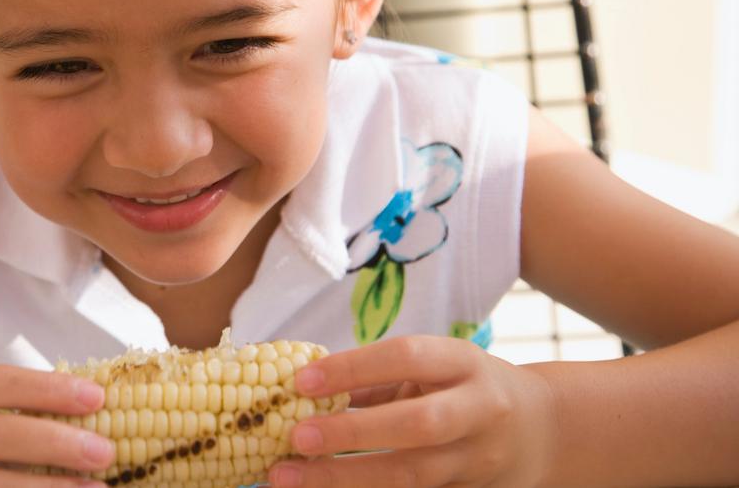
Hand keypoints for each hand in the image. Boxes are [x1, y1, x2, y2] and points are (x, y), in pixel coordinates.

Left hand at [268, 336, 557, 487]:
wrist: (544, 431)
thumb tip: (303, 388)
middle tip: (296, 437)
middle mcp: (480, 411)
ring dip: (346, 478)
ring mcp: (479, 460)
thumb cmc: (466, 390)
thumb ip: (377, 379)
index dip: (353, 368)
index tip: (302, 381)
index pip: (406, 357)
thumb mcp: (434, 368)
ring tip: (289, 477)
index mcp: (464, 364)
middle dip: (352, 434)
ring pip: (412, 476)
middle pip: (417, 425)